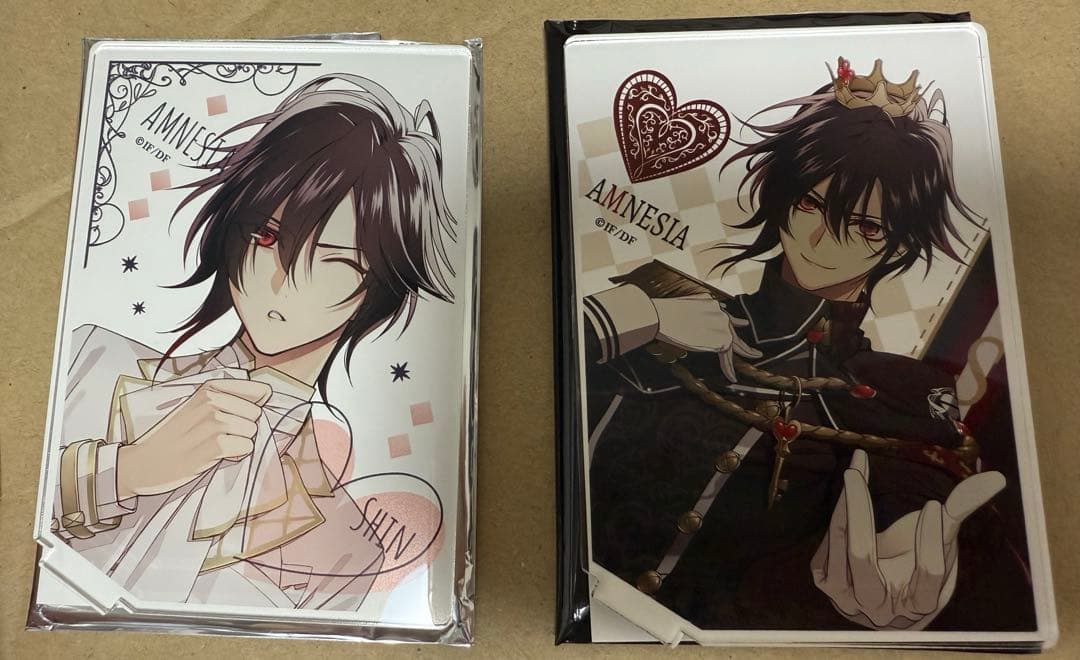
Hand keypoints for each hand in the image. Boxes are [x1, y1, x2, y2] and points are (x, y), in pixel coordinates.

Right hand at [116, 379, 272, 498]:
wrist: (143, 463)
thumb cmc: (174, 437)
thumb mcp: (195, 408)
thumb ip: (226, 399)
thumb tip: (265, 395)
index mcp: (207, 390)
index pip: (255, 389)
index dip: (258, 403)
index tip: (250, 412)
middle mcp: (209, 402)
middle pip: (255, 412)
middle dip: (246, 426)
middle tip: (224, 435)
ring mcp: (210, 423)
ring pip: (251, 430)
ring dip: (242, 440)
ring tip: (220, 445)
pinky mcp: (211, 446)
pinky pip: (245, 446)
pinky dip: (239, 452)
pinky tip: (222, 454)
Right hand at [652, 294, 761, 380]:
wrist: (664, 316)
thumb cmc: (664, 314)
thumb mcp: (682, 310)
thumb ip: (694, 315)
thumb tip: (694, 323)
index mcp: (711, 304)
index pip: (727, 316)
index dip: (737, 322)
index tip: (744, 324)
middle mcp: (720, 313)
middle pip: (735, 332)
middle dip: (746, 345)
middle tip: (756, 353)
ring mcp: (723, 326)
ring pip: (734, 346)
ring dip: (743, 355)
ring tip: (753, 360)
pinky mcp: (720, 340)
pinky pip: (726, 358)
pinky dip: (728, 368)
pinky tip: (732, 377)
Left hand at [811, 449, 1004, 629]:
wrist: (884, 600)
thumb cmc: (918, 569)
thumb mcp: (943, 544)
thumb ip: (961, 511)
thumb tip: (996, 478)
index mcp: (918, 604)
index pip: (926, 576)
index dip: (929, 541)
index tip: (933, 505)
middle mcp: (877, 606)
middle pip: (862, 558)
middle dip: (858, 512)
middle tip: (856, 473)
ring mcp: (845, 595)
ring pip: (840, 542)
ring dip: (847, 501)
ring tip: (858, 467)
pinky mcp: (824, 579)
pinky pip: (830, 538)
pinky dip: (841, 508)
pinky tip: (854, 485)